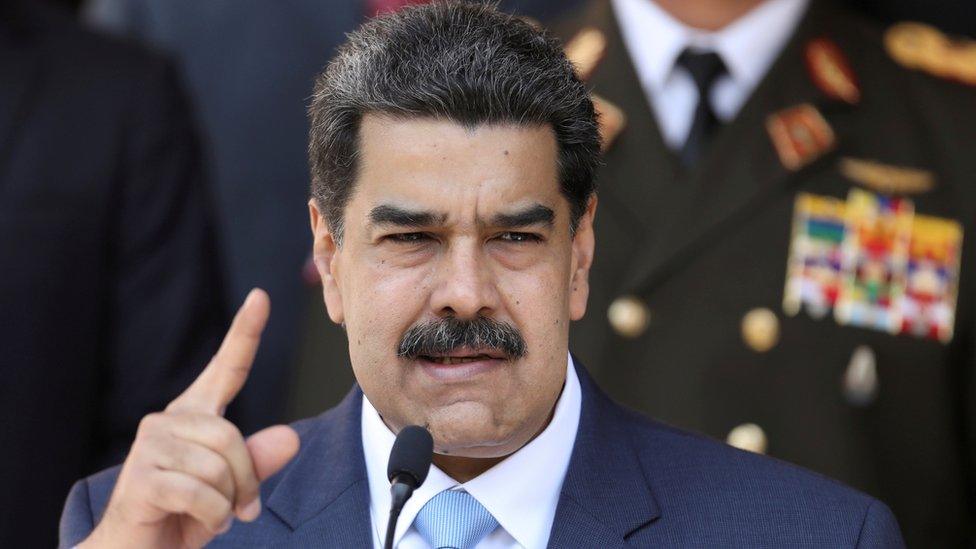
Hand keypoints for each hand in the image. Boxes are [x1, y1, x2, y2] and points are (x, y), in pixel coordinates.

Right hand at [80, 289, 299, 548]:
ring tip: (214, 516)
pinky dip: (211, 516)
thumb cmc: (182, 516)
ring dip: (228, 502)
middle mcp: (167, 422)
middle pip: (232, 436)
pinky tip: (200, 524)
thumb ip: (258, 462)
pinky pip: (200, 492)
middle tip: (241, 509)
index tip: (260, 296)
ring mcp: (149, 447)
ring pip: (218, 465)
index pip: (226, 369)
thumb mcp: (230, 489)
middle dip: (246, 480)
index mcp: (194, 417)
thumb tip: (291, 436)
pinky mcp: (139, 478)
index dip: (245, 333)